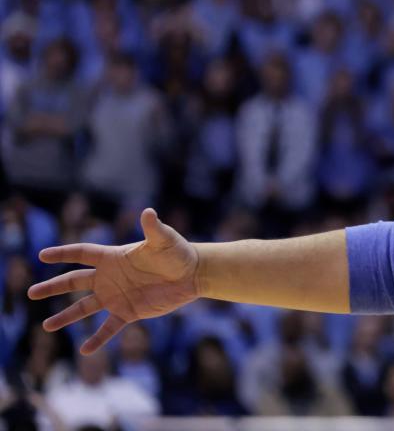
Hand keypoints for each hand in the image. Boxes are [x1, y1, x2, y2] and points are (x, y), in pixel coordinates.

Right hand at [27, 208, 199, 354]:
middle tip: (31, 293)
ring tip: (46, 326)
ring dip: (66, 317)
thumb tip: (148, 212)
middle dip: (53, 287)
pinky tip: (84, 351)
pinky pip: (109, 328)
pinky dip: (98, 339)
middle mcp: (110, 277)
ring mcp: (117, 296)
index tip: (42, 255)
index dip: (63, 253)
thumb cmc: (178, 252)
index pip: (82, 254)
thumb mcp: (164, 239)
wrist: (192, 274)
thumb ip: (153, 228)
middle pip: (75, 281)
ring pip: (85, 308)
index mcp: (114, 257)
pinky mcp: (129, 311)